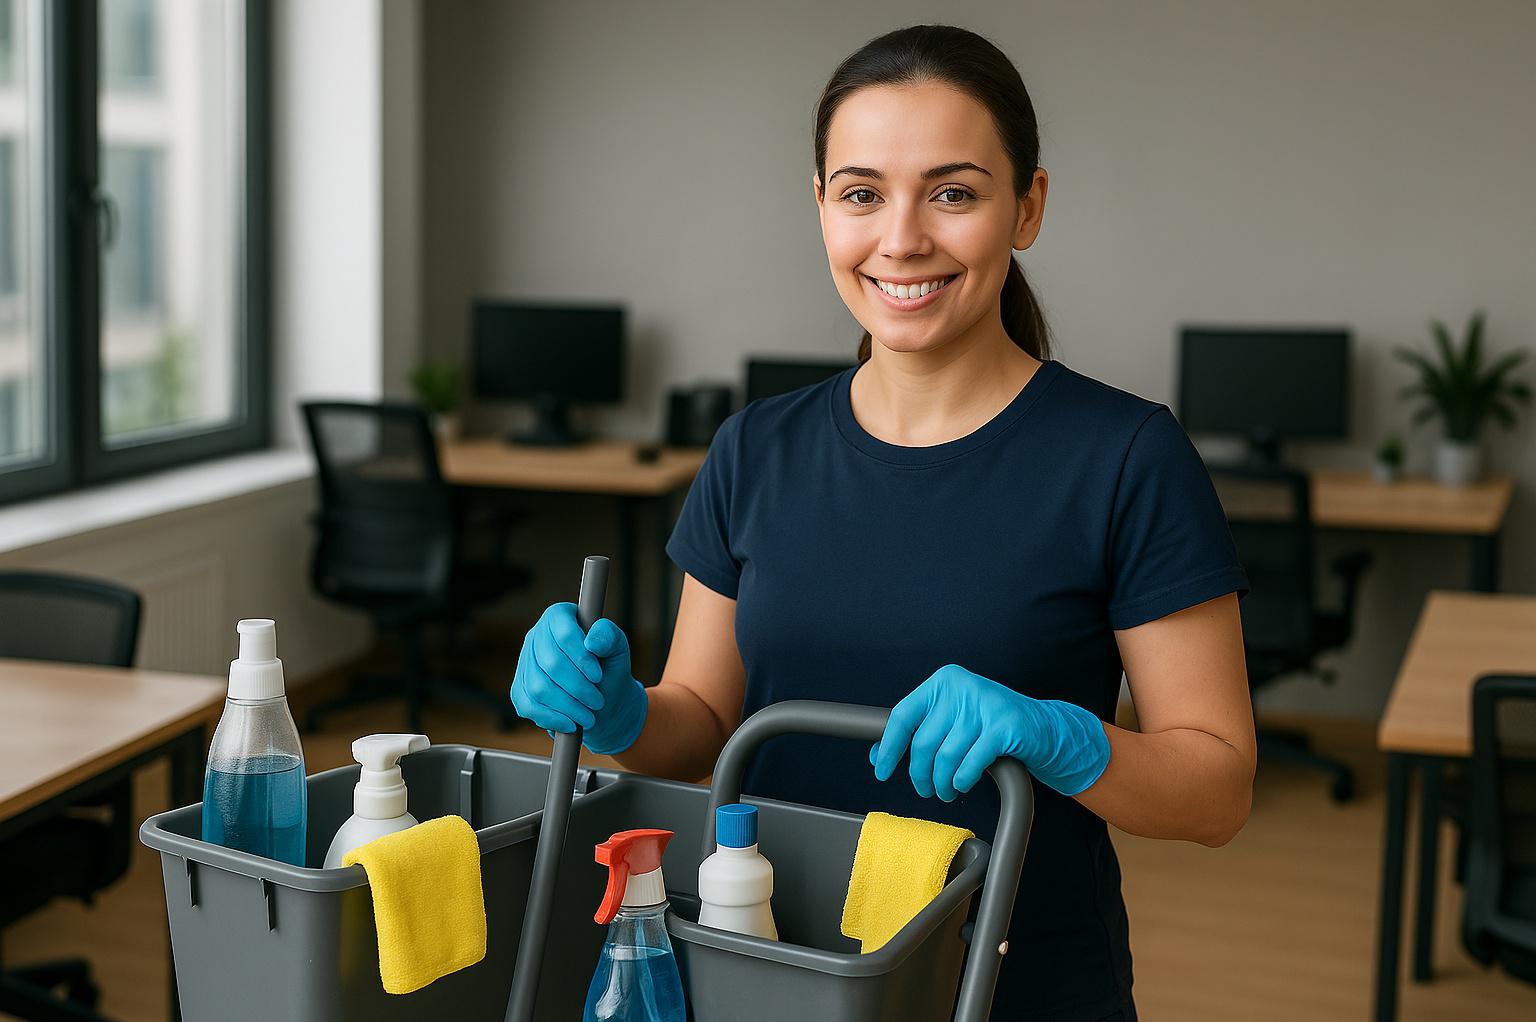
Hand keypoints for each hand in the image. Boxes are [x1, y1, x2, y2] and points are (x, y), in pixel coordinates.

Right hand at [510, 603, 647, 755]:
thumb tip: (592, 642)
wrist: (600, 698)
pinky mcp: (519, 688)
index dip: (581, 658)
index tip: (598, 677)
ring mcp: (524, 662)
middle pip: (551, 664)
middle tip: (598, 702)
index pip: (564, 634)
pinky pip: (527, 706)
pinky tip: (570, 723)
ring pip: (538, 687)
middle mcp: (536, 635)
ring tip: (589, 716)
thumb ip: (610, 637)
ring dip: (567, 706)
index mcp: (559, 616)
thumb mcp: (617, 650)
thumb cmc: (608, 668)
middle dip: (578, 688)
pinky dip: (551, 718)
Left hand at [870, 664, 1109, 799]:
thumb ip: (918, 733)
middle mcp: (962, 687)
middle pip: (923, 742)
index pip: (903, 715)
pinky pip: (969, 764)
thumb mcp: (952, 721)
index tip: (882, 770)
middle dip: (920, 775)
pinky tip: (964, 783)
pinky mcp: (1005, 727)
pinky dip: (963, 780)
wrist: (1043, 728)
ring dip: (943, 783)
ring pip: (946, 757)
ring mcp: (985, 705)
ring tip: (947, 791)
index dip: (889, 747)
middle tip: (926, 789)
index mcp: (944, 681)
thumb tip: (877, 755)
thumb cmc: (990, 727)